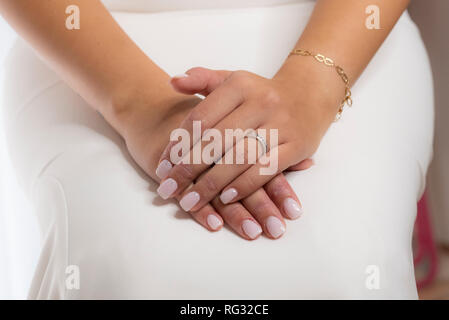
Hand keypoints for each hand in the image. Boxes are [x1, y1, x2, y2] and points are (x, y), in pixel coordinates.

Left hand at [115, 82, 311, 239]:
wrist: (310, 93)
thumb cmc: (262, 92)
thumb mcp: (233, 79)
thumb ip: (202, 79)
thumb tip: (172, 82)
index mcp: (239, 85)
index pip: (201, 118)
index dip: (178, 144)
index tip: (162, 166)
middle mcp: (260, 102)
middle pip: (216, 141)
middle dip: (188, 169)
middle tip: (167, 190)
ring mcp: (280, 125)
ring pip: (239, 158)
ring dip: (211, 184)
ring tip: (189, 202)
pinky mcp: (297, 145)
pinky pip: (266, 169)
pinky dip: (244, 185)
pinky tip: (225, 198)